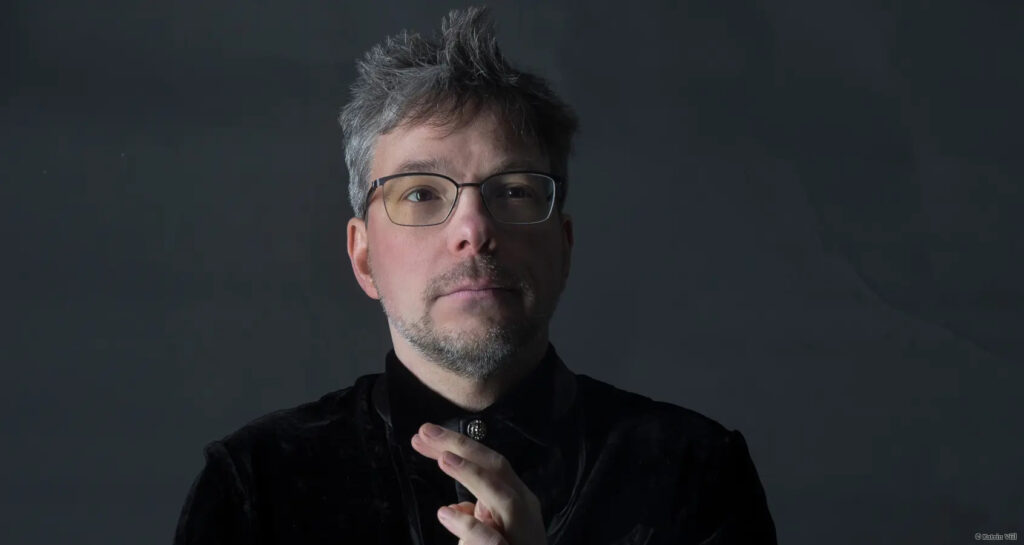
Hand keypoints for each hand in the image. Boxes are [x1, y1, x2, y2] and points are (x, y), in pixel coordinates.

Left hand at [411, 422, 548, 544]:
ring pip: (502, 495)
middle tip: (425, 432)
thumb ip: (474, 519)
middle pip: (496, 467)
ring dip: (473, 474)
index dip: (457, 446)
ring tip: (444, 459)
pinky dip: (471, 527)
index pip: (487, 463)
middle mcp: (524, 509)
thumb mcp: (488, 536)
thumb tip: (450, 510)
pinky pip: (493, 540)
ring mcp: (523, 532)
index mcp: (517, 499)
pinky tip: (446, 513)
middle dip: (462, 446)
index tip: (423, 436)